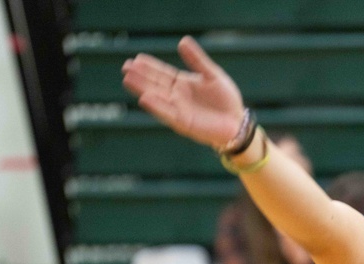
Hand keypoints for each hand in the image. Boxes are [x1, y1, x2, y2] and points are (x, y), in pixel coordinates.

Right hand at [122, 36, 244, 149]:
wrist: (237, 122)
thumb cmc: (225, 99)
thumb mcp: (212, 75)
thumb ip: (197, 60)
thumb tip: (183, 40)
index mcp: (182, 84)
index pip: (162, 72)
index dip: (149, 66)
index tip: (136, 58)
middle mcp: (176, 97)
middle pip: (155, 84)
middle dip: (140, 76)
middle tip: (126, 67)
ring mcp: (178, 110)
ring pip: (157, 98)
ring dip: (142, 89)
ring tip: (128, 80)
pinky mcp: (184, 123)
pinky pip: (167, 114)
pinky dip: (157, 106)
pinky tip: (145, 98)